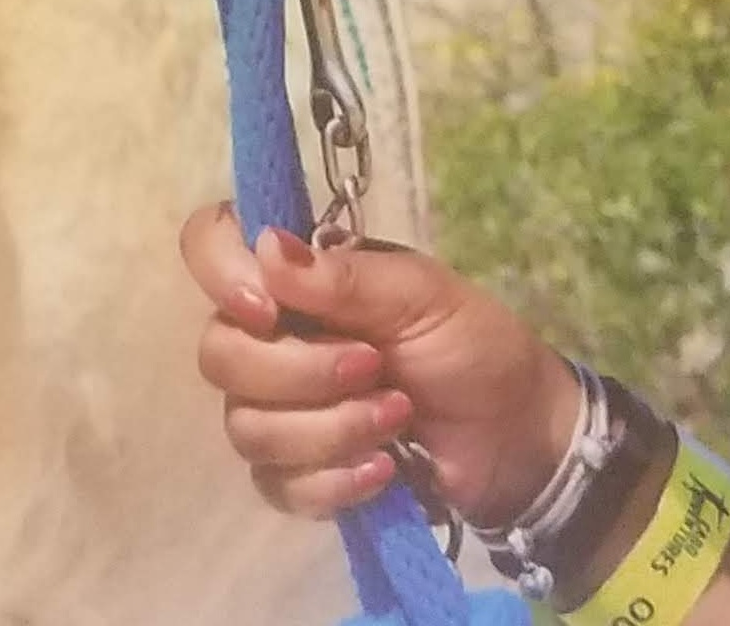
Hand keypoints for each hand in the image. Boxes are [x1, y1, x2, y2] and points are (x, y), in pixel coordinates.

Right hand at [179, 202, 581, 526]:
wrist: (516, 437)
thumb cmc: (474, 346)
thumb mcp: (425, 295)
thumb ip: (347, 276)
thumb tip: (267, 246)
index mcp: (301, 276)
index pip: (212, 244)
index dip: (222, 274)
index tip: (270, 309)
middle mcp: (276, 336)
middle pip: (220, 353)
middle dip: (299, 371)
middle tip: (373, 367)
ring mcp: (281, 409)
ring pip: (246, 426)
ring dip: (331, 428)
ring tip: (397, 417)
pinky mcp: (299, 474)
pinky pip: (277, 484)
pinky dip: (335, 480)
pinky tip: (387, 468)